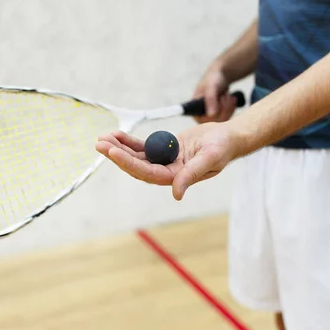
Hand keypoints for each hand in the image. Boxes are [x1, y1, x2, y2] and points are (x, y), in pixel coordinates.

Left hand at [95, 122, 240, 200]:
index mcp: (177, 177)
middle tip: (100, 144)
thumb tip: (176, 194)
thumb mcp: (209, 159)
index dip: (129, 163)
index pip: (147, 172)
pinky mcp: (164, 149)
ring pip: (137, 156)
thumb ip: (191, 175)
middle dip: (117, 155)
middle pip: (137, 166)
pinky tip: (117, 135)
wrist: (228, 137)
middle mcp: (168, 172)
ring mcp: (165, 161)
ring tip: (102, 138)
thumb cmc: (223, 148)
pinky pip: (143, 147)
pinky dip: (129, 141)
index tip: (113, 152)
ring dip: (119, 148)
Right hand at [192, 63, 237, 123]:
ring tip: (227, 95)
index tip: (220, 100)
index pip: (202, 120)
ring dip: (228, 107)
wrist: (220, 76)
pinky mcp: (219, 116)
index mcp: (194, 109)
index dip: (213, 114)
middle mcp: (201, 115)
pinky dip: (231, 108)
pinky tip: (231, 98)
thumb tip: (211, 115)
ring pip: (223, 120)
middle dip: (223, 107)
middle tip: (224, 95)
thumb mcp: (211, 87)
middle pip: (215, 121)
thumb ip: (210, 99)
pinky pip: (228, 118)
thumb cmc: (213, 79)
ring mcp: (210, 117)